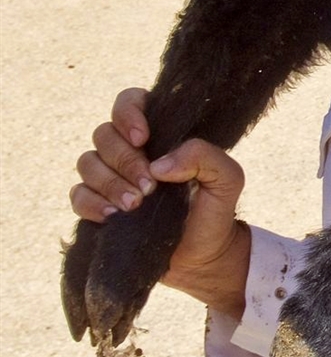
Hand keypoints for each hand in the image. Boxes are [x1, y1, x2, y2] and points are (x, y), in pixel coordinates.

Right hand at [71, 88, 249, 312]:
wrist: (204, 255)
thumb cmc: (215, 209)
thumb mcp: (227, 178)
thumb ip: (204, 156)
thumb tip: (159, 164)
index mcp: (161, 133)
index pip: (130, 101)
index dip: (128, 113)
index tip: (142, 138)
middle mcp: (131, 150)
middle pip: (104, 135)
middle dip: (124, 161)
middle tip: (150, 188)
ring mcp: (111, 176)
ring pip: (87, 163)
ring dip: (109, 183)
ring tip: (136, 205)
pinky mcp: (98, 204)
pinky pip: (77, 194)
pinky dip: (91, 203)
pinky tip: (113, 216)